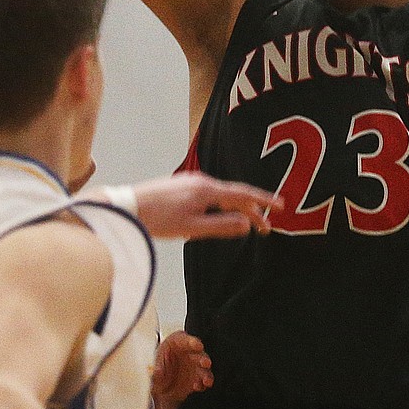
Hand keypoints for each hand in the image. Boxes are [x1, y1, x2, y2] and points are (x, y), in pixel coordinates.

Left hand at [133, 172, 279, 239]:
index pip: (244, 194)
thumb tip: (247, 224)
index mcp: (207, 190)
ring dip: (236, 208)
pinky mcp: (180, 186)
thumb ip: (221, 226)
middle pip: (234, 194)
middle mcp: (201, 180)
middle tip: (266, 227)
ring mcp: (190, 181)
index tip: (282, 206)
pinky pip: (209, 194)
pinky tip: (218, 215)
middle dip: (252, 210)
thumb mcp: (192, 228)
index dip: (264, 201)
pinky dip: (221, 205)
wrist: (126, 206)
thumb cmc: (158, 219)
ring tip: (246, 223)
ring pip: (221, 195)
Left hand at [152, 330, 212, 408]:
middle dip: (203, 358)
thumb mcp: (153, 368)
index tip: (197, 345)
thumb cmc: (158, 370)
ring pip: (204, 368)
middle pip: (199, 353)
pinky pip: (203, 380)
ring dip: (206, 374)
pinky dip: (203, 384)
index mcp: (175, 344)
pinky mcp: (197, 378)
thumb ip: (156, 369)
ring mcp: (194, 365)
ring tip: (205, 380)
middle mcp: (187, 353)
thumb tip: (156, 371)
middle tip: (205, 363)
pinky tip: (198, 386)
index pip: (184, 340)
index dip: (192, 342)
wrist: (160, 387)